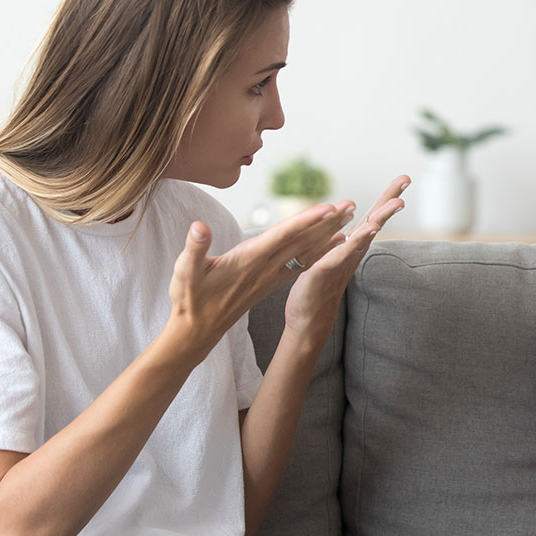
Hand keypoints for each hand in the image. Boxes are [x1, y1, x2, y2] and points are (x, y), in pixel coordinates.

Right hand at [166, 202, 355, 360]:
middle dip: (327, 222)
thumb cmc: (188, 299)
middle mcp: (265, 268)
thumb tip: (199, 227)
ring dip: (328, 234)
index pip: (282, 236)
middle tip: (351, 205)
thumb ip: (193, 249)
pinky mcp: (269, 281)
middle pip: (302, 241)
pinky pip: (300, 263)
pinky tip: (332, 243)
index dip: (305, 221)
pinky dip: (318, 251)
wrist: (197, 330)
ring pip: (305, 251)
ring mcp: (269, 276)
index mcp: (248, 261)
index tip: (327, 209)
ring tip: (348, 218)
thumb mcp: (184, 272)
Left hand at [284, 175, 409, 338]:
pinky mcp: (325, 271)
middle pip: (374, 222)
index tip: (404, 178)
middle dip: (389, 202)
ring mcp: (341, 262)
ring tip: (396, 204)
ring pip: (363, 237)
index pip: (372, 217)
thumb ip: (344, 242)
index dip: (387, 198)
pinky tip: (365, 230)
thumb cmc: (319, 288)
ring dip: (379, 219)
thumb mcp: (332, 257)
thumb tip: (354, 227)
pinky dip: (353, 242)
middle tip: (406, 181)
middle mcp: (351, 253)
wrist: (308, 319)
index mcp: (351, 246)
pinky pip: (340, 255)